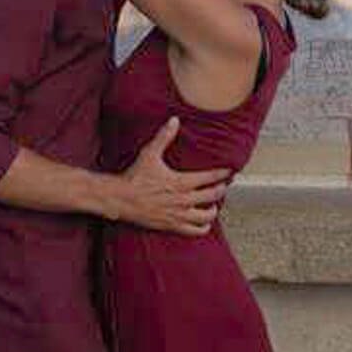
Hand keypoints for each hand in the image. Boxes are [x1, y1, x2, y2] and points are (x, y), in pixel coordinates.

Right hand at [113, 118, 227, 236]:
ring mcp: (178, 214)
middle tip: (224, 186)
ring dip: (213, 210)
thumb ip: (164, 137)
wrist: (122, 199)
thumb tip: (174, 120)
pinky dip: (202, 228)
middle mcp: (183, 200)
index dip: (221, 174)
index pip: (209, 178)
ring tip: (214, 206)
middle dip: (220, 190)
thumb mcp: (150, 153)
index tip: (229, 171)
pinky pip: (193, 231)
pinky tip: (204, 224)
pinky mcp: (172, 225)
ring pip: (205, 216)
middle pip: (211, 196)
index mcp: (181, 182)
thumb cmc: (135, 176)